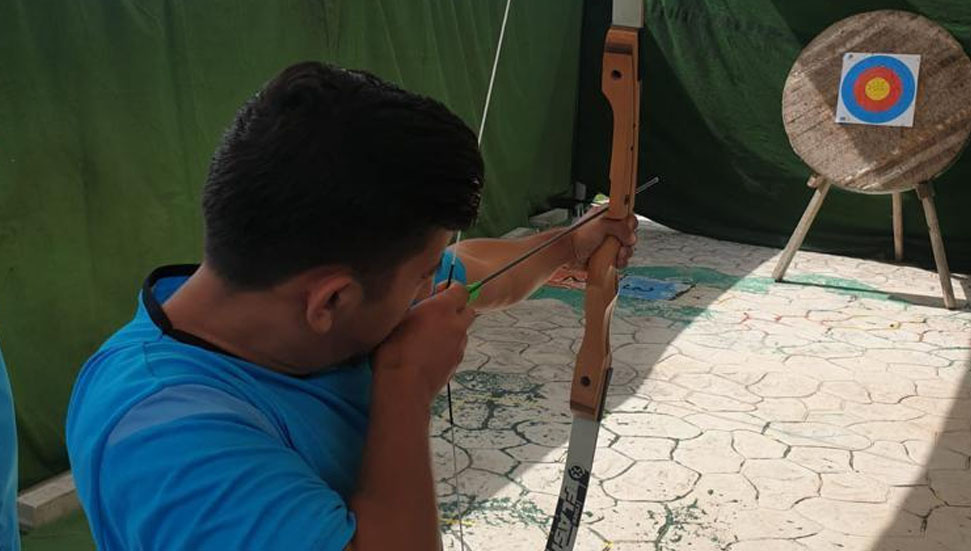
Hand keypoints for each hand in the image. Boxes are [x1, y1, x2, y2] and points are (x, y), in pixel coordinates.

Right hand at [372, 284, 475, 404]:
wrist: (403, 386)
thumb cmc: (394, 349)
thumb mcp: (399, 317)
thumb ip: (417, 304)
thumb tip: (424, 299)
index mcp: (442, 308)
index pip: (461, 289)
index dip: (452, 288)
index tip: (440, 291)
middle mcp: (456, 325)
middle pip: (468, 309)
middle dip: (457, 309)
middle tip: (437, 313)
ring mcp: (459, 345)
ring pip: (463, 330)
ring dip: (453, 328)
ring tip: (431, 335)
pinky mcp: (457, 362)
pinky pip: (457, 347)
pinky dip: (449, 346)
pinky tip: (431, 352)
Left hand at [569, 208, 637, 268]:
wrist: (570, 254)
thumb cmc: (579, 236)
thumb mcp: (601, 224)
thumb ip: (619, 226)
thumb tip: (631, 235)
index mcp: (609, 215)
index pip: (628, 216)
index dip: (630, 224)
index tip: (627, 229)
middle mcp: (611, 228)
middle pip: (630, 234)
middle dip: (628, 241)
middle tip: (621, 243)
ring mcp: (611, 242)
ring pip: (627, 247)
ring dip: (625, 252)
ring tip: (617, 254)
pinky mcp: (610, 255)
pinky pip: (621, 259)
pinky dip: (620, 261)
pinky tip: (614, 260)